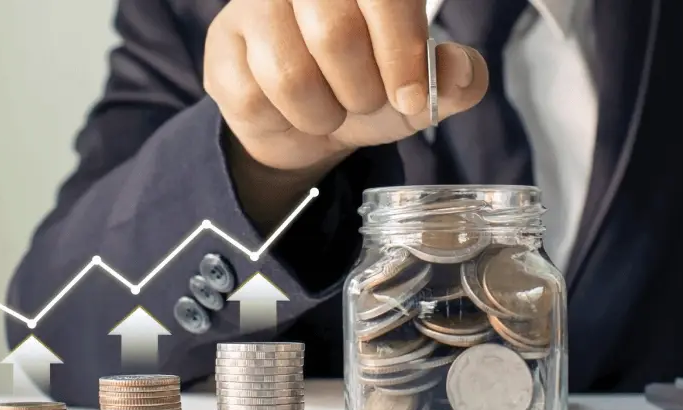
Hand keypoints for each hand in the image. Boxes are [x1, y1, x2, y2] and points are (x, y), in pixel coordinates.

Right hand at [204, 0, 488, 172]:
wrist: (305, 124)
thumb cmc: (366, 88)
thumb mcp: (420, 91)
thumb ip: (455, 79)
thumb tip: (461, 70)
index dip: (402, 52)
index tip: (412, 97)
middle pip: (334, 34)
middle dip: (361, 91)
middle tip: (366, 101)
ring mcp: (254, 6)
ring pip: (290, 75)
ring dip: (322, 113)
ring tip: (329, 108)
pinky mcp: (222, 45)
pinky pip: (254, 98)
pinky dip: (285, 121)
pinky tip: (290, 109)